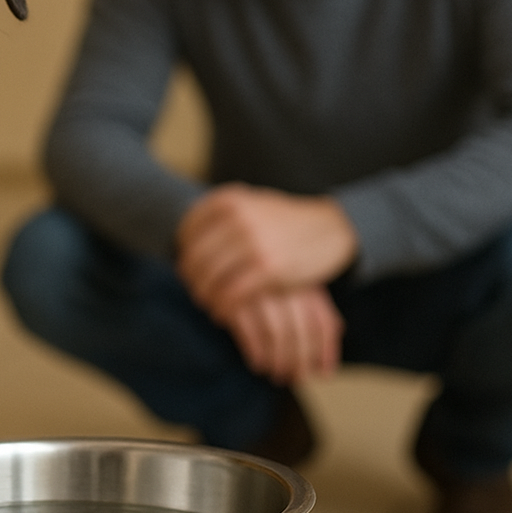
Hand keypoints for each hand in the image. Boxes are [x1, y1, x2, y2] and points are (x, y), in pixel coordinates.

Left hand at [175, 183, 356, 314]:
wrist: (331, 229)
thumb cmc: (285, 222)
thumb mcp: (251, 204)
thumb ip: (219, 216)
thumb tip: (180, 239)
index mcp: (229, 200)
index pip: (186, 232)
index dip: (184, 254)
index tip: (190, 268)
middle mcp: (237, 218)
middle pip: (194, 259)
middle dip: (192, 280)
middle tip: (196, 291)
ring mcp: (253, 243)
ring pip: (209, 280)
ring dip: (204, 297)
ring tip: (210, 303)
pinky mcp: (268, 269)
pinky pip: (231, 295)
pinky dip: (222, 308)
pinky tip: (223, 313)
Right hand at [220, 286, 342, 384]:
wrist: (225, 251)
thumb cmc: (268, 275)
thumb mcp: (297, 284)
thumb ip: (317, 311)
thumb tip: (332, 351)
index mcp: (305, 282)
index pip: (323, 322)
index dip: (327, 351)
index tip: (325, 374)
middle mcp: (286, 286)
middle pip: (300, 332)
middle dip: (299, 361)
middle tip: (295, 377)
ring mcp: (260, 290)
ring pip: (275, 334)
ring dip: (277, 360)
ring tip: (276, 373)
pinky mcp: (234, 297)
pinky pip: (249, 330)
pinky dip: (256, 351)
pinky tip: (258, 362)